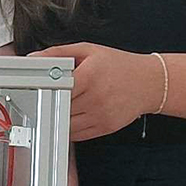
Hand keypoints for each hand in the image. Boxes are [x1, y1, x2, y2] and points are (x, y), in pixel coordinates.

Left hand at [32, 43, 162, 141]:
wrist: (150, 82)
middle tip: (49, 95)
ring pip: (65, 124)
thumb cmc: (120, 65)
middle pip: (58, 106)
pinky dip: (70, 127)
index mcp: (90, 75)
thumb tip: (34, 57)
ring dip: (59, 116)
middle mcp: (96, 97)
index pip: (56, 87)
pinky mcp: (105, 127)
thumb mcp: (89, 50)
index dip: (44, 87)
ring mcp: (101, 115)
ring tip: (64, 104)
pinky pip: (77, 134)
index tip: (38, 87)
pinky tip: (74, 114)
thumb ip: (59, 53)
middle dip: (51, 101)